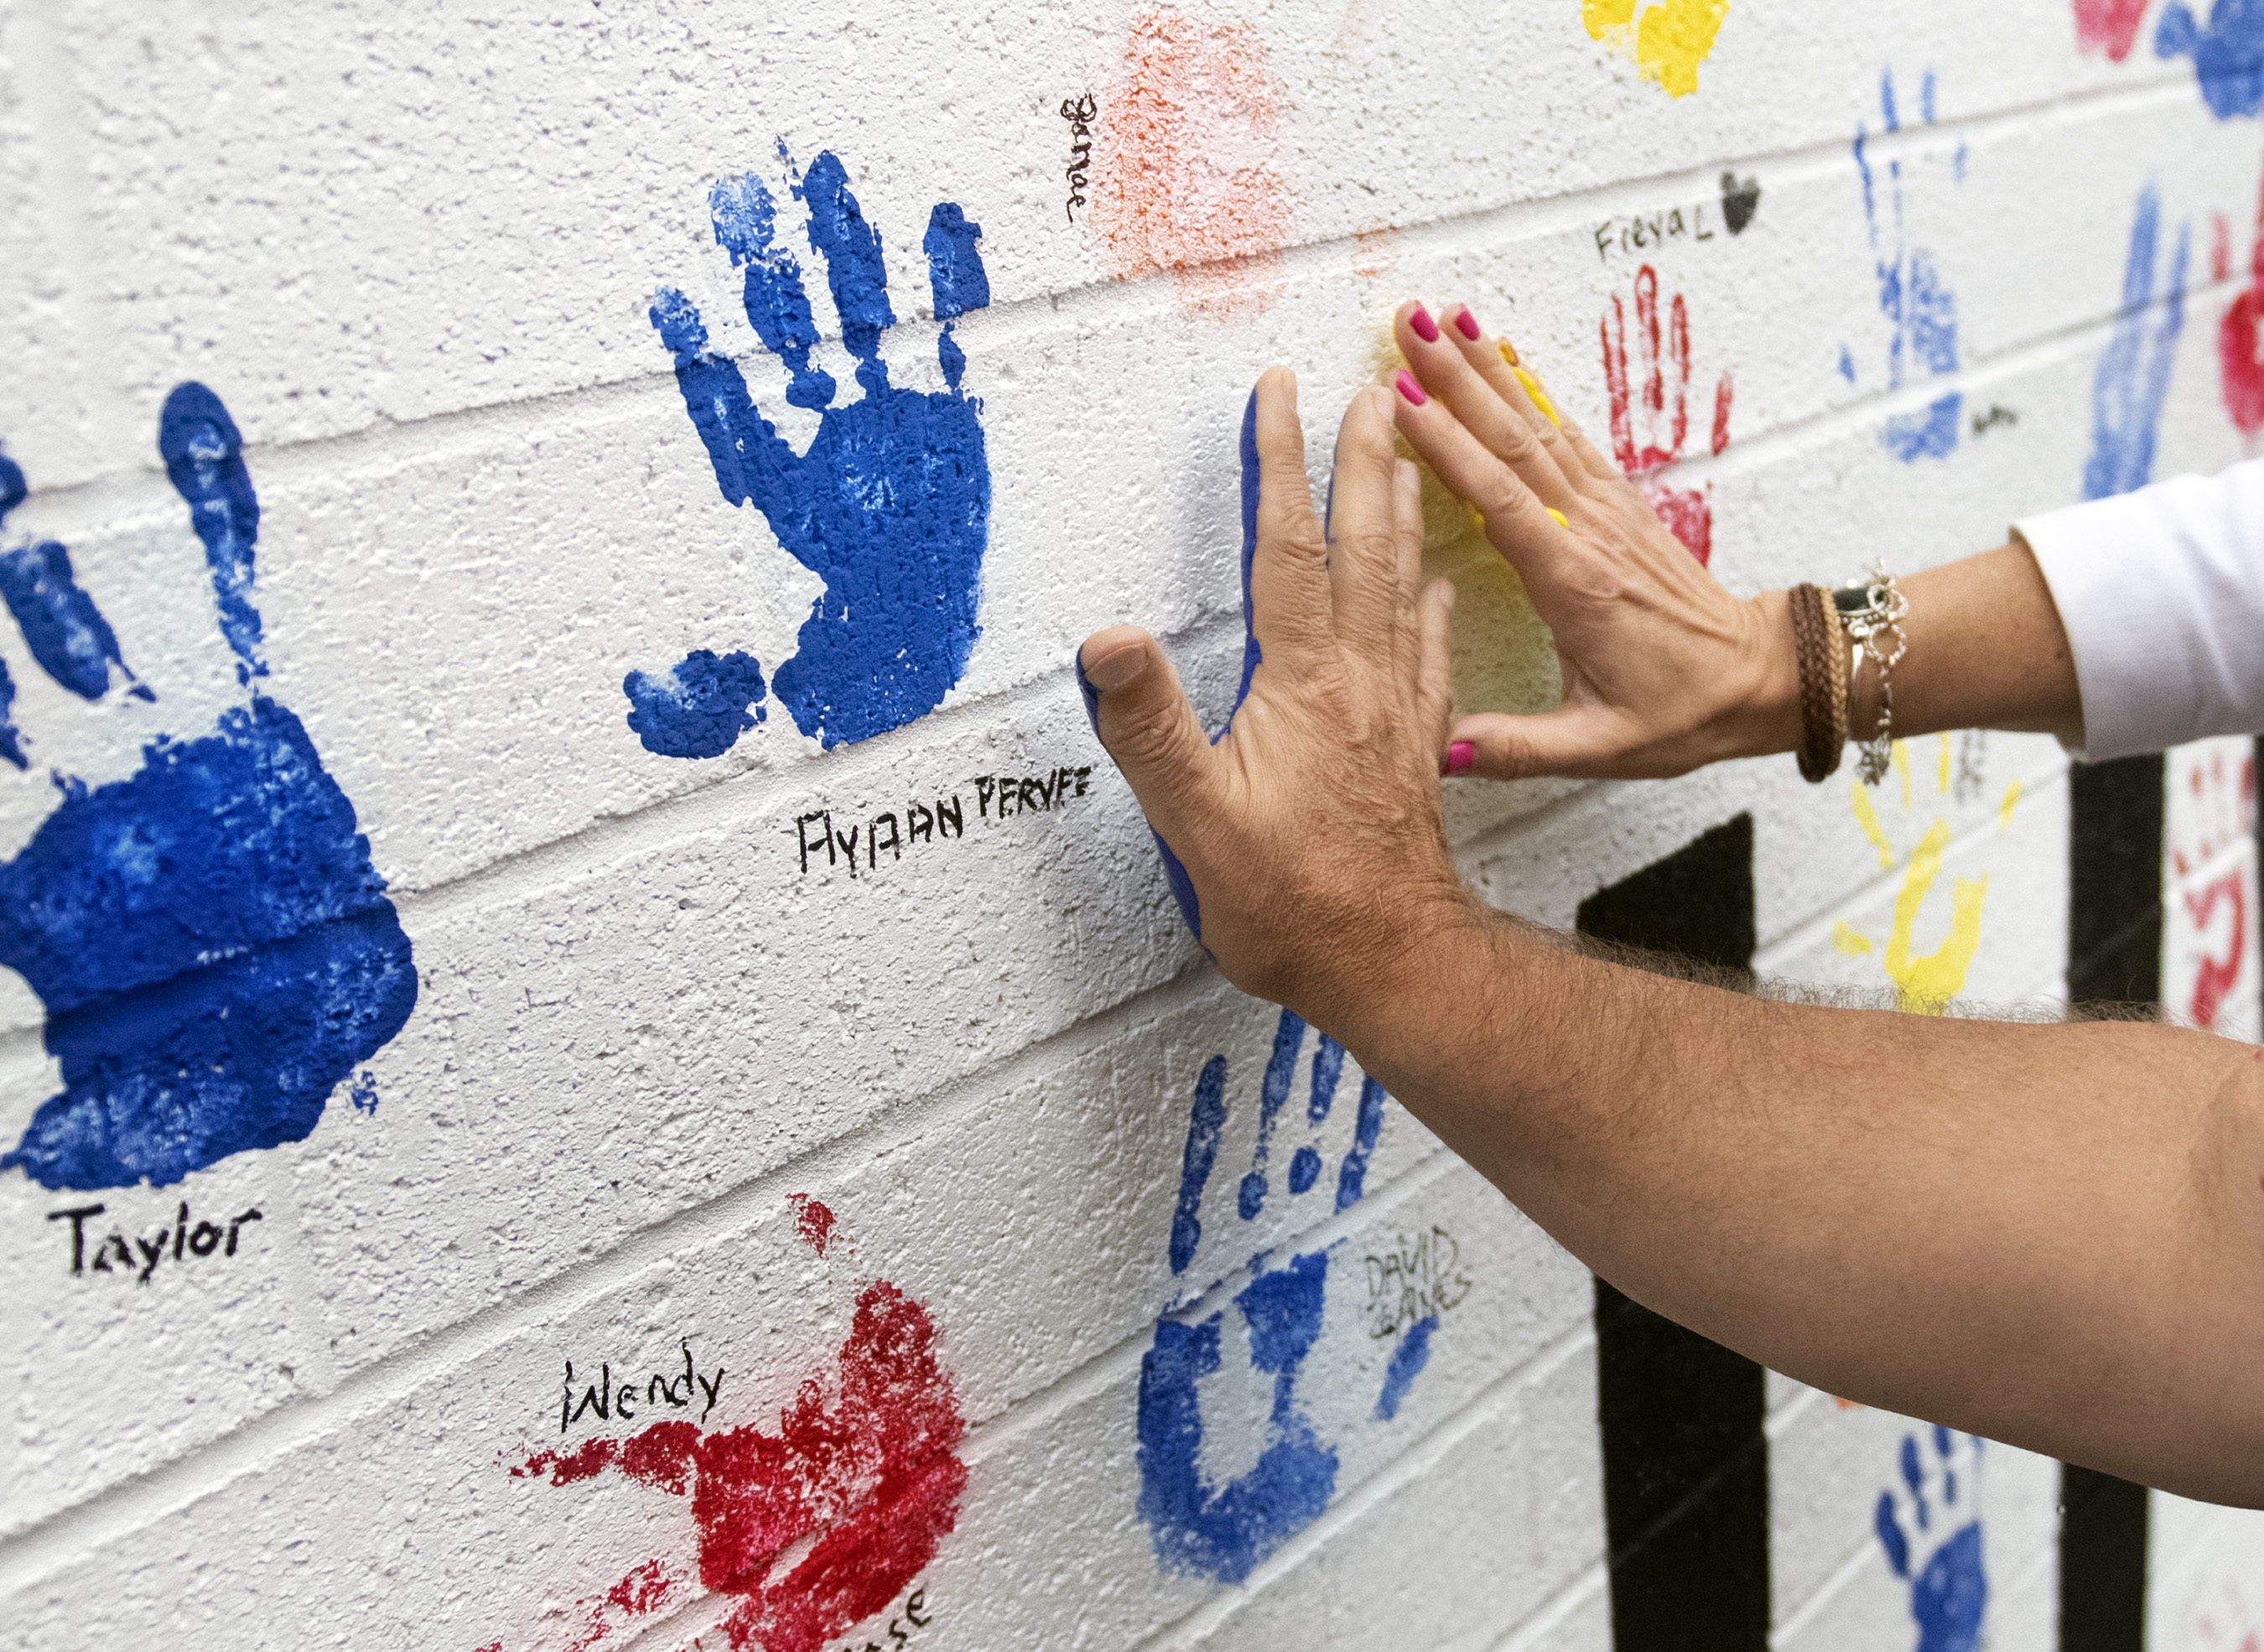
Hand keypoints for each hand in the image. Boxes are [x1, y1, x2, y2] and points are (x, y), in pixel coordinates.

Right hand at [1075, 370, 1465, 1021]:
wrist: (1395, 965)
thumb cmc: (1296, 906)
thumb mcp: (1197, 822)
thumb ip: (1150, 728)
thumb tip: (1109, 641)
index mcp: (1305, 685)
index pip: (1287, 551)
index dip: (1278, 465)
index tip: (1277, 394)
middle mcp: (1361, 681)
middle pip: (1362, 548)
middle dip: (1359, 462)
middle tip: (1367, 394)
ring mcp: (1396, 711)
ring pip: (1403, 586)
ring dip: (1401, 513)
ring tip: (1406, 456)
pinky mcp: (1415, 746)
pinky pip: (1430, 649)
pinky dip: (1431, 603)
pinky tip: (1439, 583)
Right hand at [1389, 300, 1799, 780]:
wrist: (1761, 677)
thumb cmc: (1683, 712)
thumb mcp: (1602, 748)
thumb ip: (1520, 747)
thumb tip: (1443, 749)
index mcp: (1576, 584)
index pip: (1501, 501)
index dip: (1449, 448)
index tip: (1400, 400)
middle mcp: (1589, 533)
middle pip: (1513, 439)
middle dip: (1455, 377)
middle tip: (1405, 323)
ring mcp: (1605, 511)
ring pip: (1536, 424)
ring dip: (1485, 368)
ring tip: (1440, 317)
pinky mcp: (1615, 505)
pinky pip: (1563, 434)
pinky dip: (1527, 389)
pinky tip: (1500, 356)